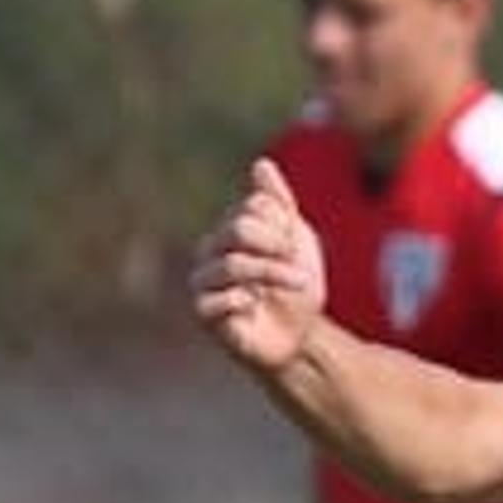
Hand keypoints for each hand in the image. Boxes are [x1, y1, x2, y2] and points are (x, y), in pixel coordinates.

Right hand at [193, 156, 325, 373]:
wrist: (301, 338)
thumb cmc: (296, 290)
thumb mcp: (298, 241)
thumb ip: (280, 204)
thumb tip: (261, 165)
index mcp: (232, 228)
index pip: (255, 206)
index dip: (284, 226)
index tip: (295, 249)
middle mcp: (211, 249)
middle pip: (240, 228)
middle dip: (277, 247)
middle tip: (296, 269)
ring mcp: (203, 280)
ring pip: (233, 264)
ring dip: (273, 275)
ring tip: (295, 284)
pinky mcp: (202, 312)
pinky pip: (214, 299)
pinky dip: (243, 301)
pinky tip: (253, 306)